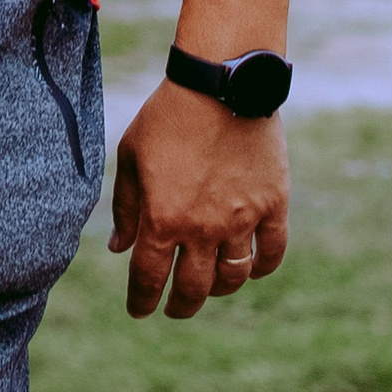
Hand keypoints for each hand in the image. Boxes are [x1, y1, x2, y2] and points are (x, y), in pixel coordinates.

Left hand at [108, 78, 290, 319]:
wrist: (221, 82)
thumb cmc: (167, 116)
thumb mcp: (131, 156)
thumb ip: (125, 206)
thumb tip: (118, 248)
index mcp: (162, 219)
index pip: (149, 279)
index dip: (142, 301)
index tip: (139, 310)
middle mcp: (202, 228)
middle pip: (193, 289)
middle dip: (181, 306)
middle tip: (175, 308)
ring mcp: (242, 219)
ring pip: (233, 278)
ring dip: (219, 290)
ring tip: (211, 286)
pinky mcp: (273, 205)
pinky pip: (272, 253)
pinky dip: (262, 267)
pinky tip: (251, 266)